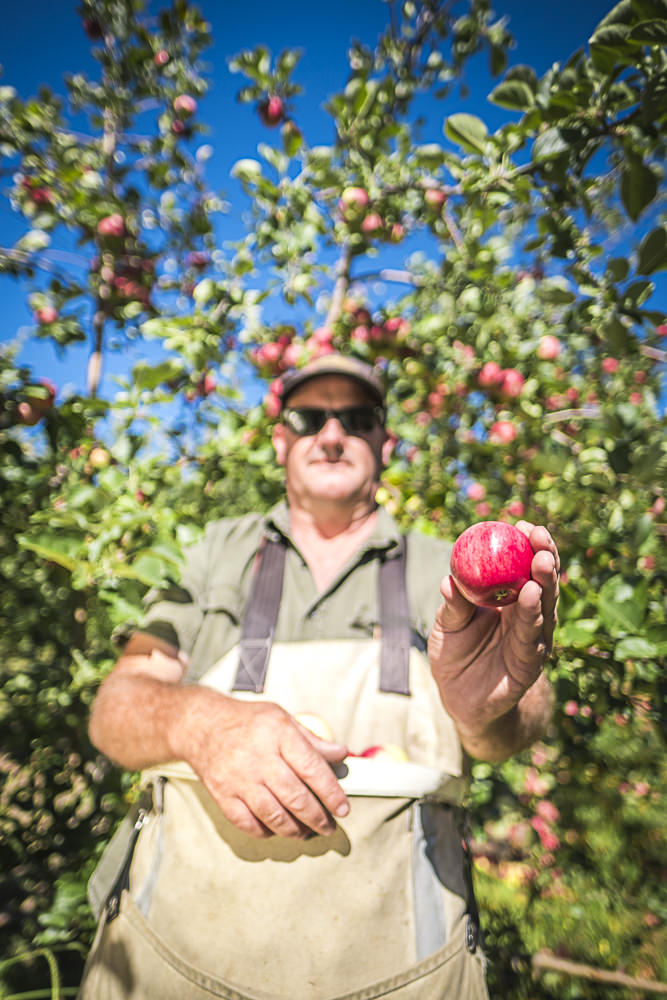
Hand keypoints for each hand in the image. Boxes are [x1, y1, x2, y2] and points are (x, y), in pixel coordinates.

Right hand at [181, 690, 349, 839]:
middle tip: (329, 826)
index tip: (343, 808)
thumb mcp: (283, 719)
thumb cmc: (247, 722)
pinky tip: (276, 829)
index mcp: (278, 734)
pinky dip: (266, 831)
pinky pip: (247, 823)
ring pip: (273, 815)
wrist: (202, 726)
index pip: (311, 768)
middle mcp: (258, 758)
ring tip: (307, 832)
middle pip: (294, 796)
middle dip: (317, 817)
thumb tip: (340, 754)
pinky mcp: (223, 795)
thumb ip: (312, 740)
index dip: (331, 792)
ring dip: (295, 830)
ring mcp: (239, 779)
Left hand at [428, 522, 558, 750]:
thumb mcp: (447, 626)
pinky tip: (530, 595)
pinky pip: (531, 637)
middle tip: (538, 536)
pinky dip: (530, 615)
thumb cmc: (454, 655)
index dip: (527, 546)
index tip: (523, 524)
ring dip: (543, 583)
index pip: (524, 569)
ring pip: (542, 608)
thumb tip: (448, 580)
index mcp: (510, 602)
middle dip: (544, 557)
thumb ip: (453, 606)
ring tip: (541, 561)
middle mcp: (527, 618)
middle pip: (541, 583)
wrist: (459, 700)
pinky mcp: (529, 665)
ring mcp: (532, 640)